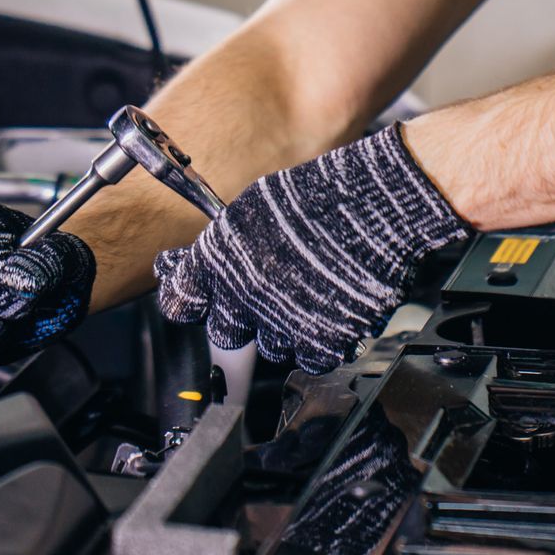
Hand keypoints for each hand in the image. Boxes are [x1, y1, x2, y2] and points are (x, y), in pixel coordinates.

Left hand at [153, 124, 470, 372]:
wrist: (373, 206)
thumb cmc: (317, 196)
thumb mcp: (251, 207)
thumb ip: (221, 246)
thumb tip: (193, 264)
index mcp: (217, 263)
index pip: (180, 300)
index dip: (190, 300)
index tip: (198, 299)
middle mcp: (243, 299)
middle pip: (225, 332)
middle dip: (240, 318)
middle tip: (265, 296)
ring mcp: (283, 324)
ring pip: (271, 347)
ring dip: (284, 329)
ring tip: (308, 296)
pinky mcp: (324, 340)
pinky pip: (311, 359)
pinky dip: (320, 343)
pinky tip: (329, 315)